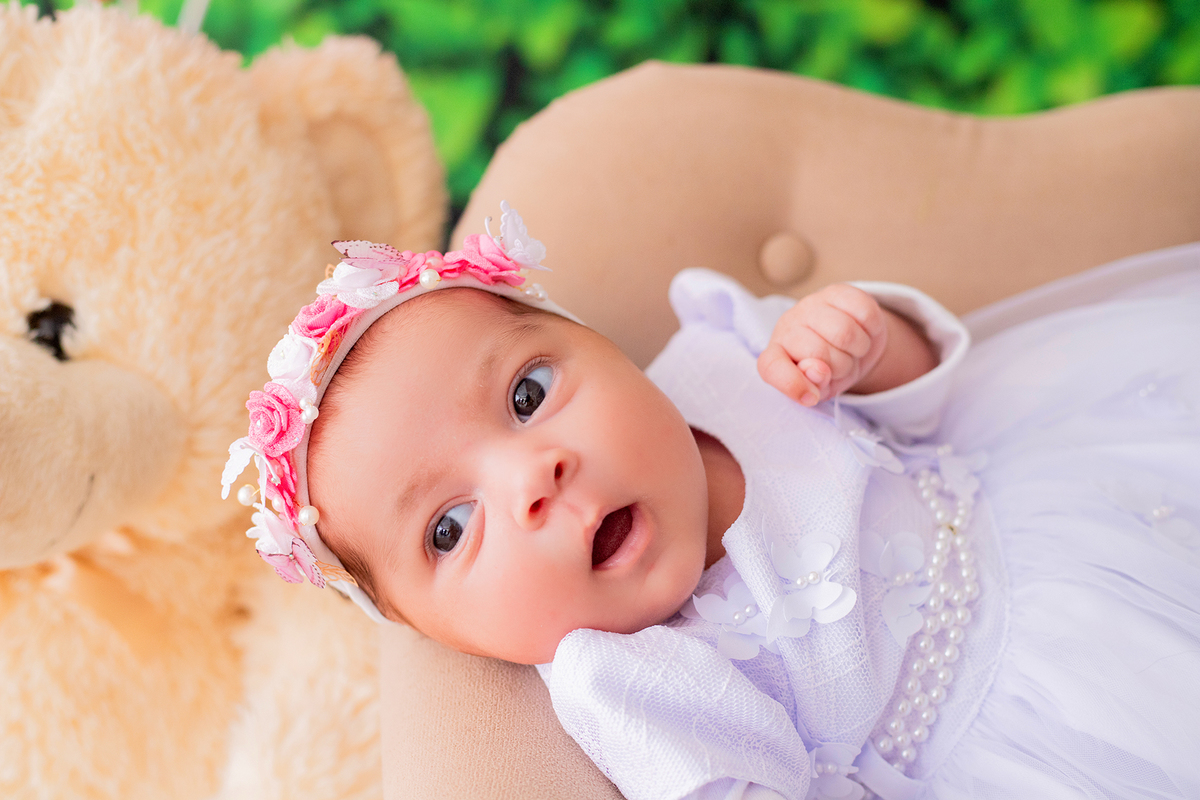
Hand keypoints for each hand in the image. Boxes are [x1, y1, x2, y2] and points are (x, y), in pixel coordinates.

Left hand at [757, 284, 887, 405]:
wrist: (849, 343)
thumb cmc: (828, 370)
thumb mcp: (820, 388)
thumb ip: (813, 386)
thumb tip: (817, 372)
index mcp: (776, 355)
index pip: (771, 367)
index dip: (792, 384)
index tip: (811, 396)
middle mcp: (788, 326)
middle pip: (818, 352)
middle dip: (839, 367)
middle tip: (841, 365)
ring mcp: (811, 305)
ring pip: (844, 332)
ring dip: (858, 349)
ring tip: (852, 349)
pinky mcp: (838, 291)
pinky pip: (864, 312)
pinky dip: (871, 329)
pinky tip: (862, 331)